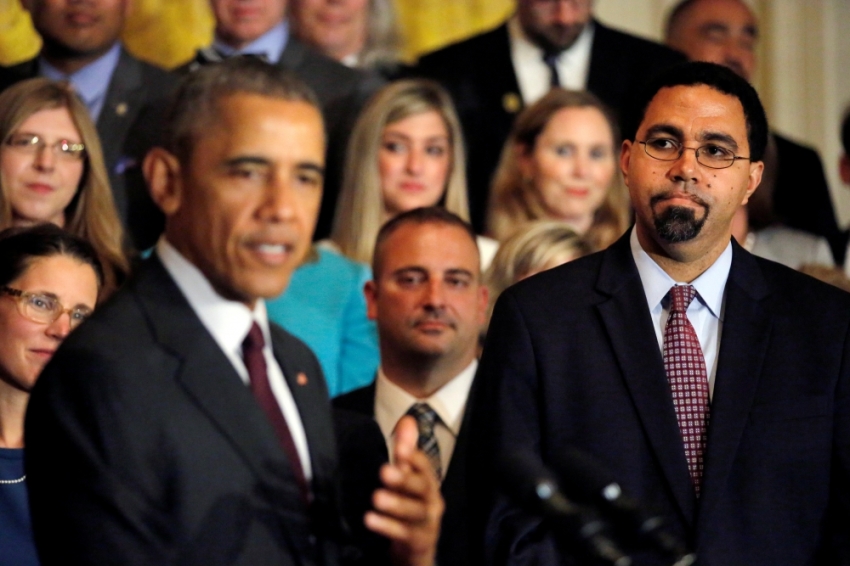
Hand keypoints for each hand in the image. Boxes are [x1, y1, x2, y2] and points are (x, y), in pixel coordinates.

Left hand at [365, 415, 443, 565]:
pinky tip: (370, 519)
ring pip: (415, 512)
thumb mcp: (407, 477)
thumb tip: (407, 419)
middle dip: (405, 479)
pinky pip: (405, 534)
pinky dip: (388, 527)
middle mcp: (432, 500)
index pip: (425, 466)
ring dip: (396, 504)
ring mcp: (428, 523)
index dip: (415, 457)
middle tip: (384, 471)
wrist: (416, 548)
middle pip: (422, 488)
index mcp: (428, 482)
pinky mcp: (419, 542)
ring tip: (376, 498)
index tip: (401, 448)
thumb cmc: (410, 507)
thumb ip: (405, 450)